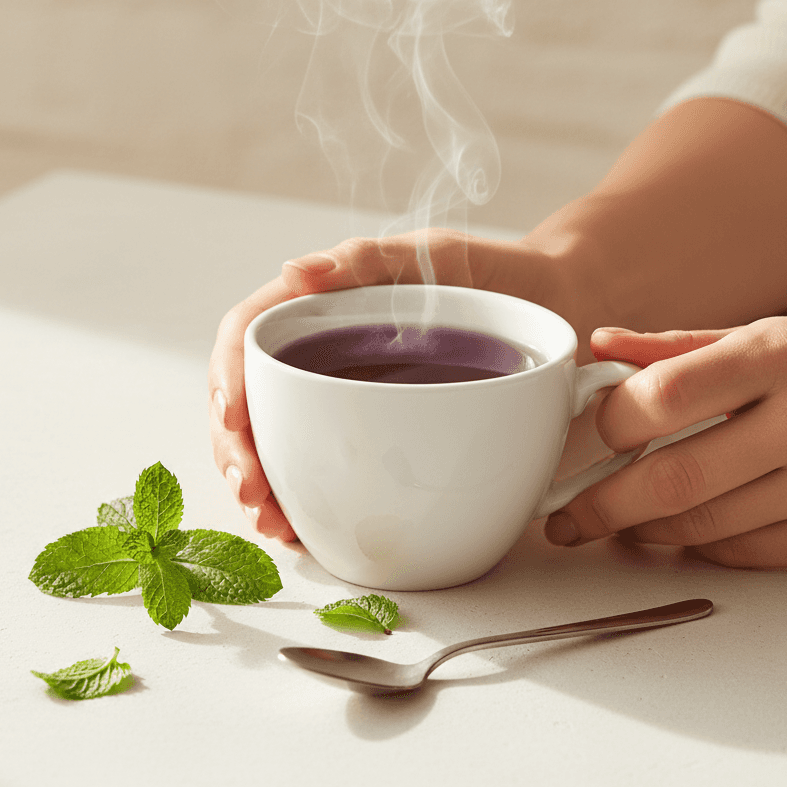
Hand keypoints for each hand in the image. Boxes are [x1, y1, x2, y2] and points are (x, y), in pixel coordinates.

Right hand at [208, 229, 561, 540]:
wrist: (558, 307)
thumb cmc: (495, 272)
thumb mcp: (434, 254)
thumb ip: (368, 260)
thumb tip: (294, 272)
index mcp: (320, 308)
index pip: (247, 337)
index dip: (228, 376)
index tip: (233, 418)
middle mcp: (322, 358)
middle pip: (251, 402)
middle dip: (238, 451)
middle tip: (254, 493)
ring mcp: (345, 401)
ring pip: (277, 444)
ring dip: (264, 488)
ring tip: (274, 524)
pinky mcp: (375, 439)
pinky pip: (327, 471)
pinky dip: (308, 504)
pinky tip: (306, 532)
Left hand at [545, 318, 786, 567]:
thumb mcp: (766, 339)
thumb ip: (679, 349)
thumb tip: (602, 347)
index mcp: (780, 357)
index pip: (664, 397)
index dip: (610, 422)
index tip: (587, 434)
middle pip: (674, 479)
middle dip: (602, 505)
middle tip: (565, 518)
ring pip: (703, 526)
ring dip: (643, 528)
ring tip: (618, 519)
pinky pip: (744, 552)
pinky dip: (699, 544)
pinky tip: (680, 529)